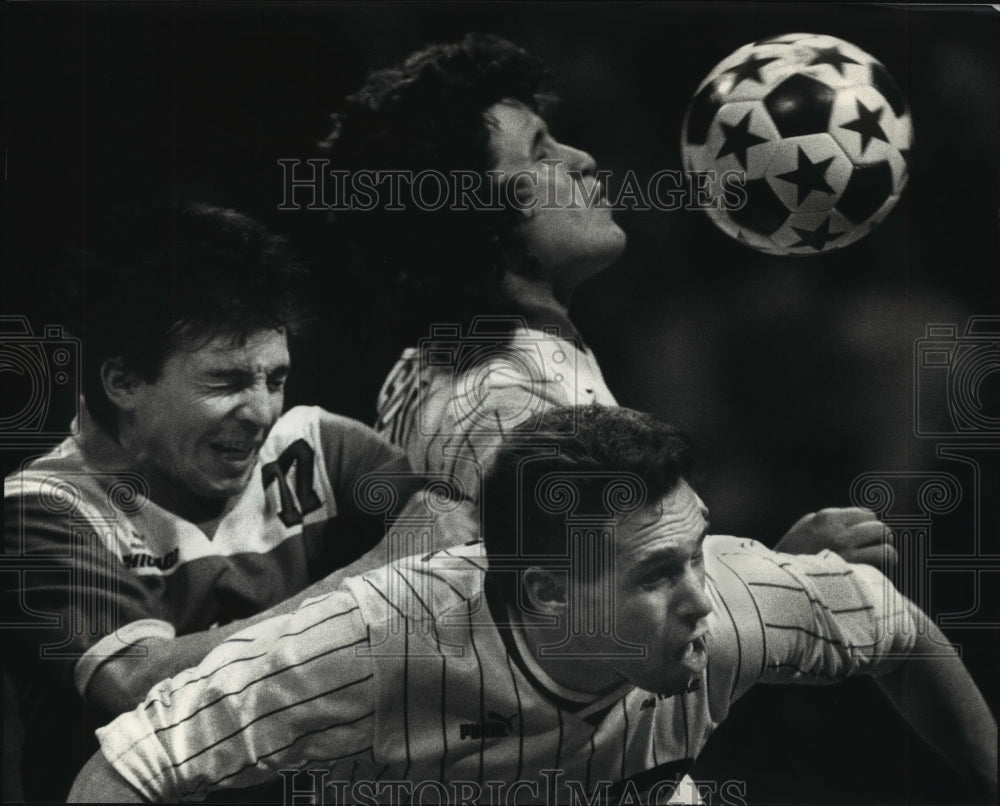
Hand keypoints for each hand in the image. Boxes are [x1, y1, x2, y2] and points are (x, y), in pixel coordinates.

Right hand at [775, 507, 896, 567]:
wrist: (781, 582)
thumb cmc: (790, 557)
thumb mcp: (802, 529)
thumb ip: (825, 521)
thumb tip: (852, 518)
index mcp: (825, 518)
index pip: (865, 513)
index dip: (867, 526)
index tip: (865, 538)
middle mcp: (838, 529)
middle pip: (877, 525)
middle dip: (879, 537)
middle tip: (873, 549)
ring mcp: (846, 548)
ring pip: (884, 538)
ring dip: (885, 549)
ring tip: (880, 559)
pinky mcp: (853, 566)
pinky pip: (884, 555)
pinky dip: (886, 561)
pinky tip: (880, 568)